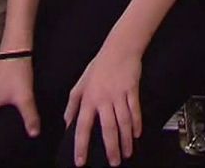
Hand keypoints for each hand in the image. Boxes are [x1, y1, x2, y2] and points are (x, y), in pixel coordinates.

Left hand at [64, 46, 142, 166]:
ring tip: (127, 153)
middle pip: (108, 129)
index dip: (81, 145)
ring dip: (126, 140)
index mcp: (88, 99)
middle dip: (111, 148)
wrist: (120, 48)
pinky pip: (135, 110)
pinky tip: (137, 134)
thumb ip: (72, 104)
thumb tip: (67, 123)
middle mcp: (103, 99)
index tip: (81, 161)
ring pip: (123, 122)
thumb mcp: (80, 83)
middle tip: (114, 162)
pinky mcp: (132, 90)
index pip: (82, 127)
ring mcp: (119, 95)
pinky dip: (137, 124)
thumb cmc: (99, 65)